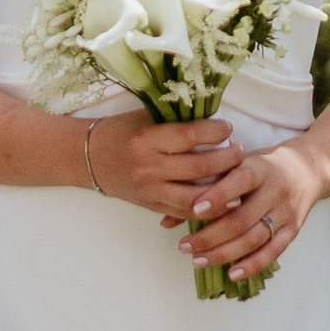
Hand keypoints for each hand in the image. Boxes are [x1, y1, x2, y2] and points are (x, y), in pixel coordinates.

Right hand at [86, 111, 239, 222]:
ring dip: (223, 189)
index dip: (216, 132)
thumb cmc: (121, 131)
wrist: (90, 157)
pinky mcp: (152, 206)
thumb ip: (177, 120)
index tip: (228, 128)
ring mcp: (151, 191)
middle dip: (227, 160)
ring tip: (236, 176)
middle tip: (239, 151)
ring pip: (196, 198)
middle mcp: (149, 167)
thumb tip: (216, 120)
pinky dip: (209, 209)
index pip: (190, 136)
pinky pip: (186, 213)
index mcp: (147, 139)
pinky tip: (226, 200)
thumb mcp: (146, 117)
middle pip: (199, 168)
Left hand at [178, 138, 320, 282]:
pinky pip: (273, 252)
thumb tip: (165, 219)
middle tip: (184, 247)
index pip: (240, 181)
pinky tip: (231, 273)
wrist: (309, 169)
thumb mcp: (237, 165)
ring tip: (198, 261)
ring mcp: (286, 212)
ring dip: (224, 253)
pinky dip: (252, 265)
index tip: (194, 209)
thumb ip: (205, 185)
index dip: (218, 195)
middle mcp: (276, 190)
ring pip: (254, 239)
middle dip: (210, 236)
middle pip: (242, 219)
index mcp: (260, 167)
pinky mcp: (293, 230)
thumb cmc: (263, 166)